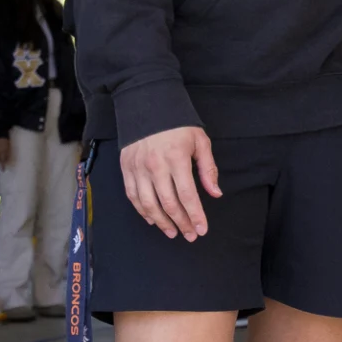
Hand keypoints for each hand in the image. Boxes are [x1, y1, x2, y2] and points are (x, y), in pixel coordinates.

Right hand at [119, 125, 220, 240]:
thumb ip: (208, 169)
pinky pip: (132, 195)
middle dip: (181, 222)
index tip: (202, 229)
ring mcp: (137, 168)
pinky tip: (153, 219)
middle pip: (168, 203)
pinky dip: (142, 210)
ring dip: (161, 221)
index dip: (195, 215)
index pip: (187, 195)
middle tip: (190, 235)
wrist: (146, 106)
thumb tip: (215, 193)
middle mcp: (155, 166)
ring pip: (147, 203)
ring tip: (173, 232)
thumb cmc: (178, 125)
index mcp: (176, 159)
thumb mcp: (200, 142)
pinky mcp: (126, 168)